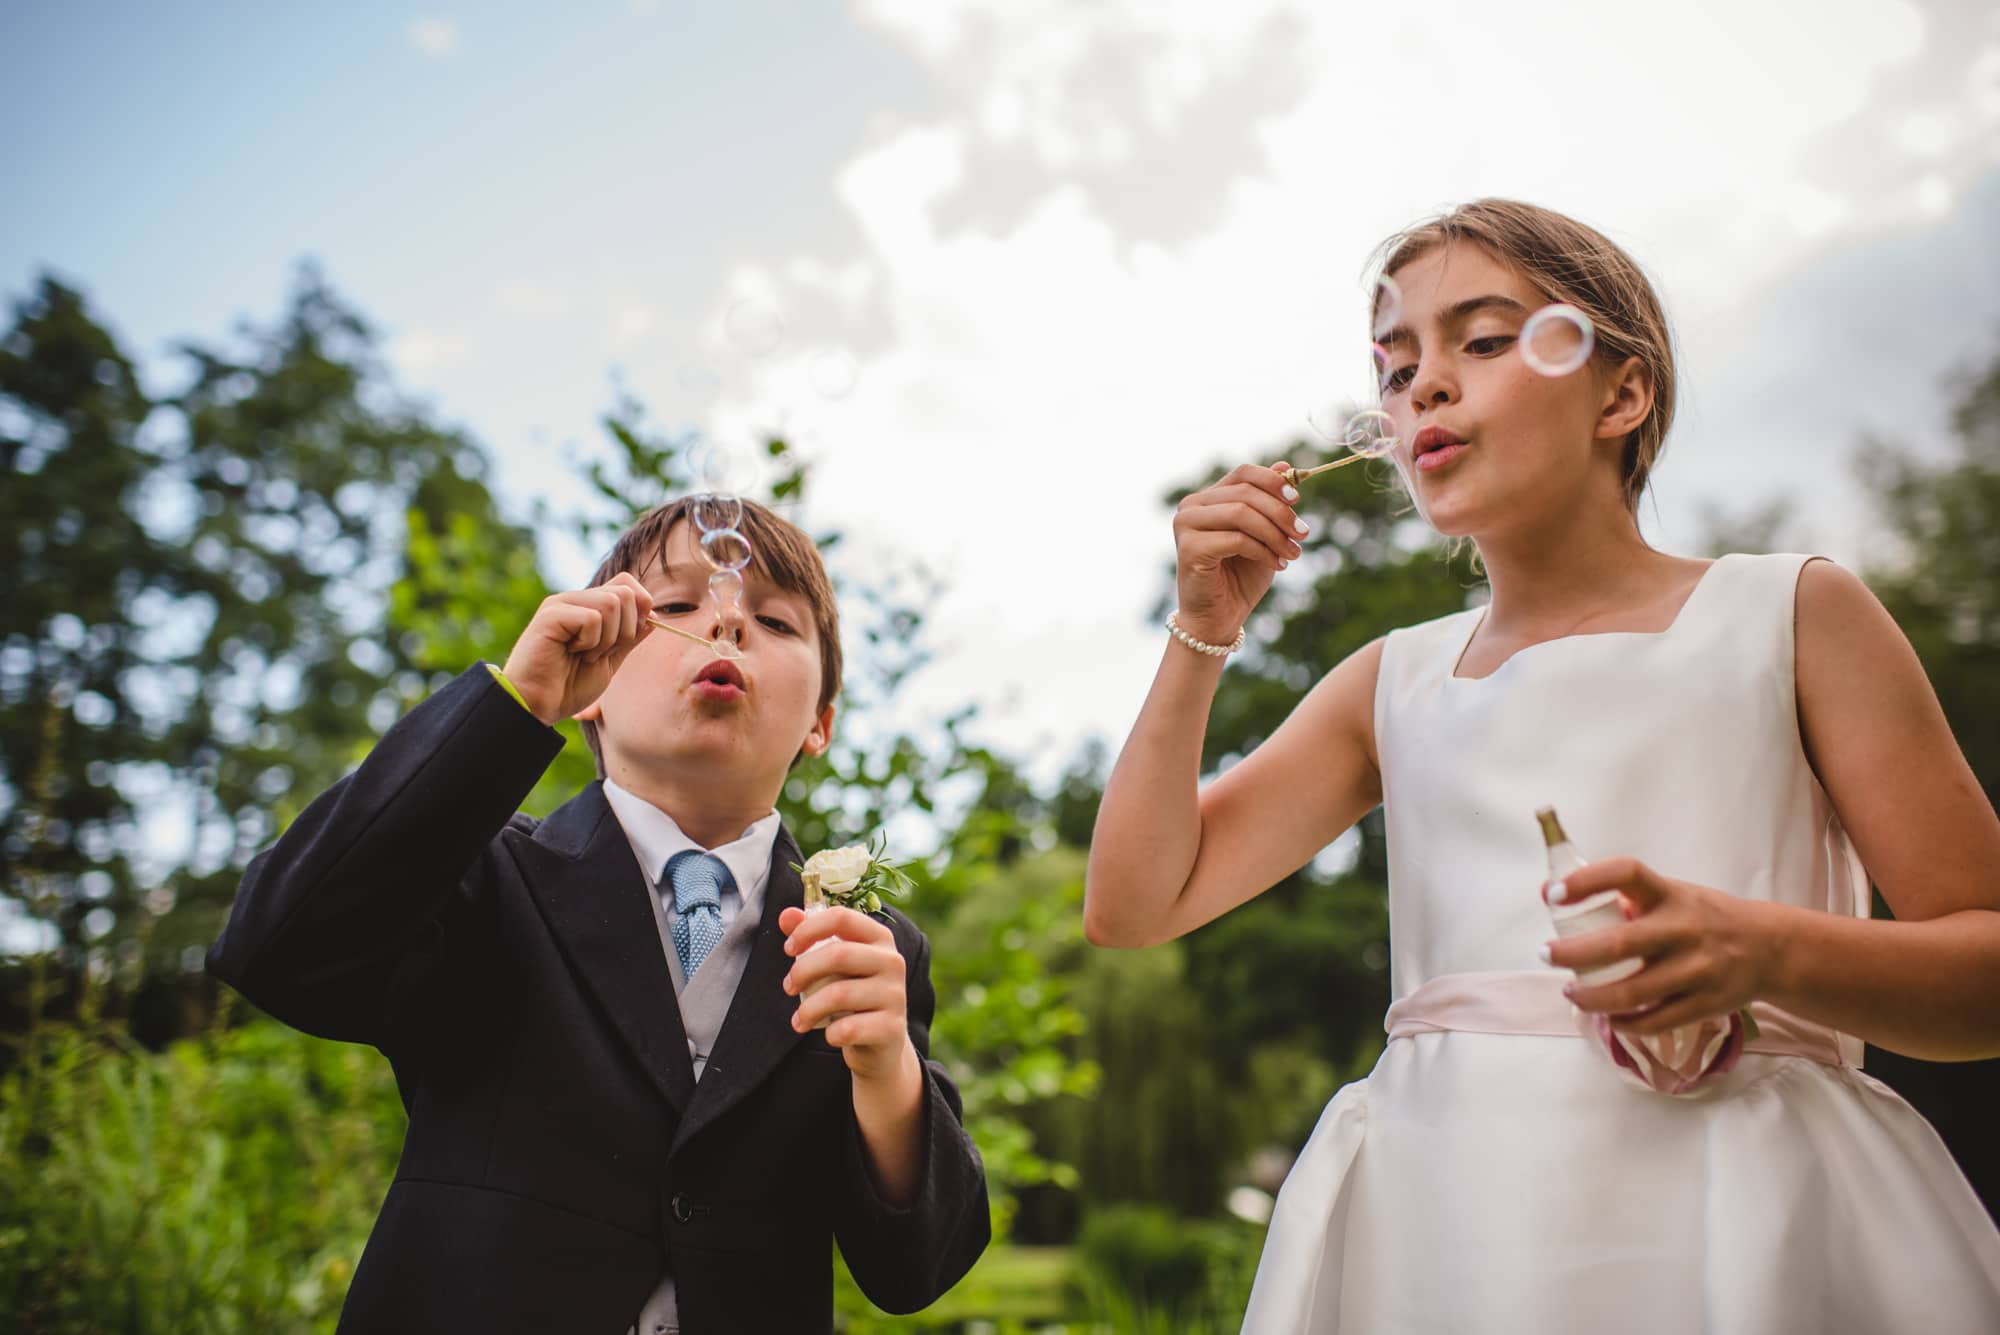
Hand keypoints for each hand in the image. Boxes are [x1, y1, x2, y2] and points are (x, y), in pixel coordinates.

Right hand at [499, 572, 653, 725]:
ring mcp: (562, 604)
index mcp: (589, 607)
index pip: (627, 584)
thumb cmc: (568, 687)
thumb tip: (653, 615)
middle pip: (626, 592)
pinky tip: (571, 652)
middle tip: (603, 652)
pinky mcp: (551, 614)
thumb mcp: (610, 661)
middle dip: (627, 630)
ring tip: (585, 654)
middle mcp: (576, 599)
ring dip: (608, 638)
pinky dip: (591, 642)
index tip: (627, 640)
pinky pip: (593, 618)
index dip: (640, 609)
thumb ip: (629, 638)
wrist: (537, 706)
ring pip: (612, 602)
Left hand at [779, 906, 914, 1082]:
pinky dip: (831, 1033)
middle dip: (803, 971)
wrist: (881, 1042)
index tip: (789, 948)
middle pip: (838, 954)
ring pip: (839, 994)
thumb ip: (812, 935)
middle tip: (788, 986)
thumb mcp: (835, 964)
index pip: (841, 918)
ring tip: (799, 1020)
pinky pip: (849, 1028)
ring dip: (808, 1009)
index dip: (808, 929)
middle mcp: (892, 962)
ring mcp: (895, 995)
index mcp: (879, 938)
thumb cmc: (852, 994)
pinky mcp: (892, 1028)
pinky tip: (830, 1035)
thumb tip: (787, 915)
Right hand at [1170, 462, 1305, 644]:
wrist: (1218, 618)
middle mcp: (1191, 507)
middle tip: (1303, 534)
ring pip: (1241, 513)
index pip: (1243, 473)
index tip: (1297, 499)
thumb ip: (1270, 503)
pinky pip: (1236, 539)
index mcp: (1208, 498)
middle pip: (1245, 493)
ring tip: (1292, 554)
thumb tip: (1285, 466)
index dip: (1273, 481)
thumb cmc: (1240, 576)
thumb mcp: (1264, 535)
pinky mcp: (1189, 549)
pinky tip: (1276, 565)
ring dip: (1275, 534)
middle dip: (1281, 513)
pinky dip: (1262, 551)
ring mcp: (1186, 526)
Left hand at [1543, 857, 1776, 1035]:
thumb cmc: (1703, 918)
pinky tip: (1609, 1018)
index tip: (1553, 893)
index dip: (1587, 881)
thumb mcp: (1669, 895)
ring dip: (1592, 997)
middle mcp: (1683, 930)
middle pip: (1620, 944)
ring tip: (1572, 993)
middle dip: (1573, 953)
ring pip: (1632, 992)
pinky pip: (1655, 1021)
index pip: (1627, 873)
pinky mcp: (1705, 1005)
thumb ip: (1618, 897)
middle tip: (1545, 954)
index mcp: (1670, 895)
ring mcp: (1696, 970)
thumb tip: (1549, 892)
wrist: (1770, 949)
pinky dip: (1625, 1023)